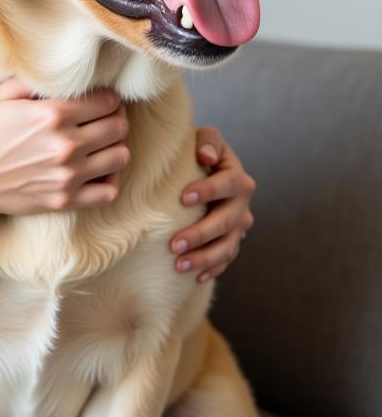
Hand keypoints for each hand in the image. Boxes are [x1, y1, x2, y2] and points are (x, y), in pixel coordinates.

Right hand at [0, 79, 129, 243]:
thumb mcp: (0, 96)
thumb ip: (35, 82)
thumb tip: (62, 75)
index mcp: (51, 115)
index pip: (106, 100)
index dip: (106, 96)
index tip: (99, 98)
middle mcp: (65, 145)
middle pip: (118, 127)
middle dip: (115, 117)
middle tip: (103, 117)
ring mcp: (67, 176)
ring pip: (120, 157)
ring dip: (115, 146)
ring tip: (101, 142)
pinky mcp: (65, 200)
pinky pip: (109, 191)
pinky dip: (111, 178)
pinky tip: (98, 169)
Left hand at [170, 126, 255, 282]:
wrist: (204, 171)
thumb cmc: (198, 153)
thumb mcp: (204, 139)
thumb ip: (207, 141)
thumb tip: (205, 156)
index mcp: (237, 178)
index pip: (228, 184)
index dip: (208, 191)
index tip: (182, 198)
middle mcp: (242, 204)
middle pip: (227, 222)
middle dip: (201, 234)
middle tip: (174, 245)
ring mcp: (238, 226)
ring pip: (228, 247)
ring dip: (205, 258)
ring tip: (178, 265)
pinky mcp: (231, 241)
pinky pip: (225, 259)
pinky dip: (212, 268)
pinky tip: (194, 277)